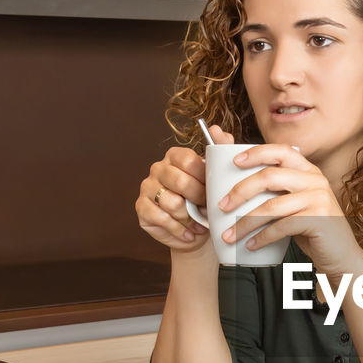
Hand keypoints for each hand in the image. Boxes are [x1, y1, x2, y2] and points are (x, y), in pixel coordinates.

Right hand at [136, 125, 232, 252]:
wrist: (198, 233)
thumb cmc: (208, 202)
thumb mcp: (218, 177)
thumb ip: (220, 150)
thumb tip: (217, 129)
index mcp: (175, 156)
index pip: (189, 161)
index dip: (204, 179)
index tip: (214, 190)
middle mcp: (158, 168)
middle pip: (180, 181)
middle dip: (199, 199)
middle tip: (207, 209)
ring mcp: (147, 187)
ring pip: (172, 203)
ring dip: (190, 218)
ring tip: (199, 223)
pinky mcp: (141, 208)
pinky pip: (162, 218)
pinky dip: (179, 229)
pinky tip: (188, 233)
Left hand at [218, 144, 362, 281]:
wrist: (342, 256)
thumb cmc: (314, 230)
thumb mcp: (299, 204)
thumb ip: (279, 192)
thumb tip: (239, 189)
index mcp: (309, 171)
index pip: (281, 151)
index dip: (256, 153)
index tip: (234, 162)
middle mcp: (315, 180)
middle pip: (269, 176)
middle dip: (240, 191)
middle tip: (222, 206)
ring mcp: (319, 199)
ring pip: (271, 206)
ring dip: (245, 222)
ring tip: (229, 235)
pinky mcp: (318, 219)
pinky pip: (281, 226)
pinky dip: (261, 237)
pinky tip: (250, 245)